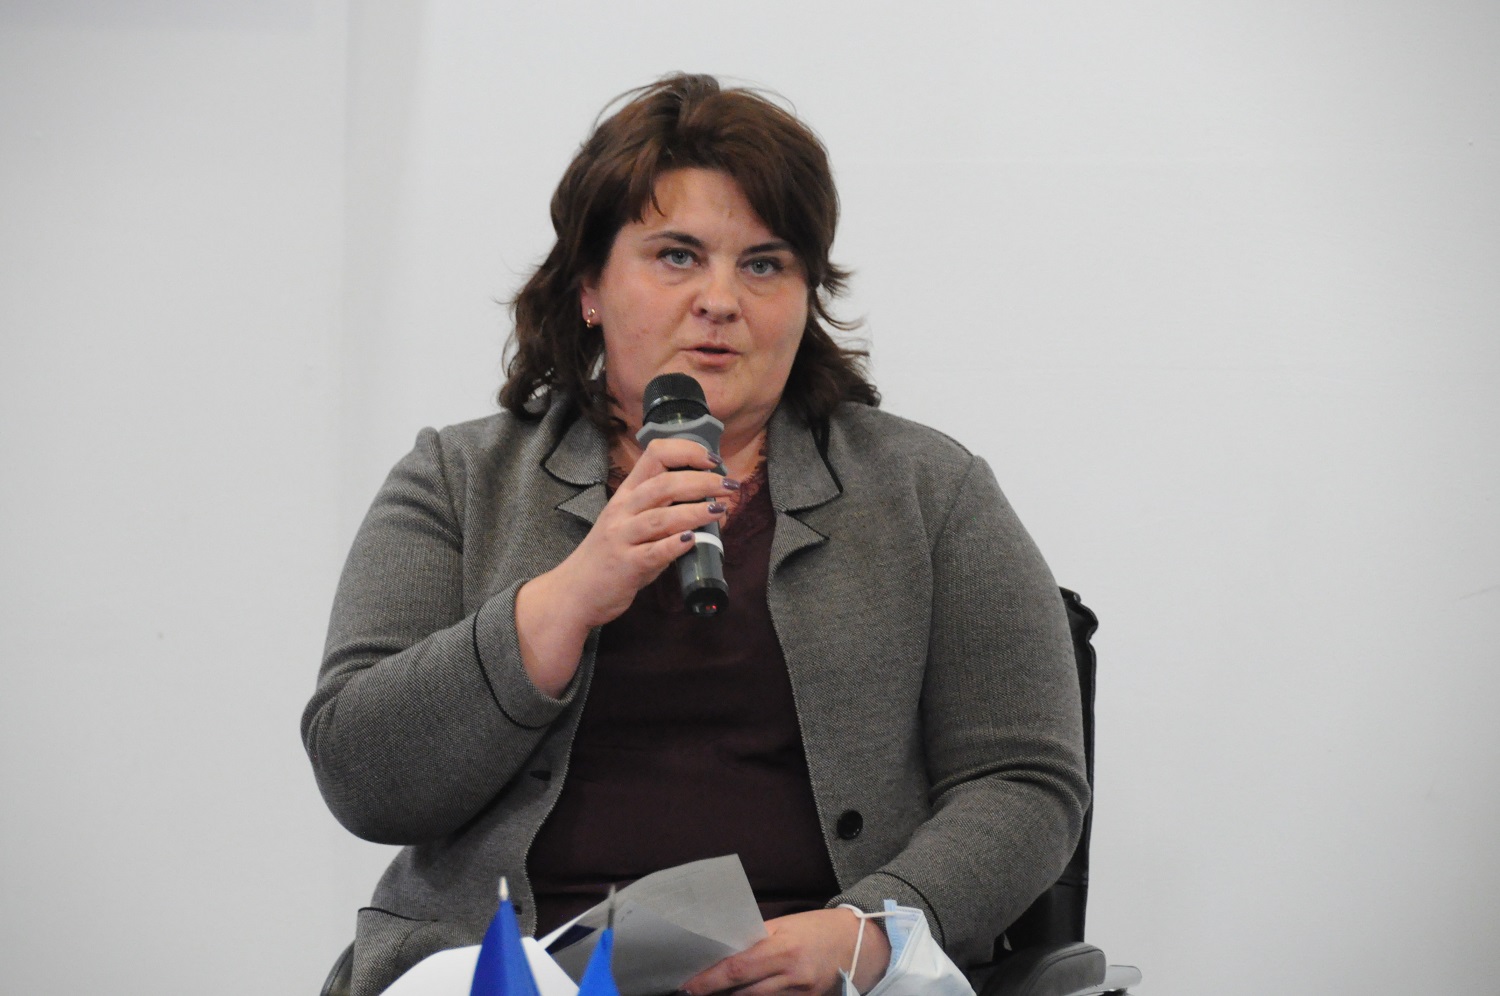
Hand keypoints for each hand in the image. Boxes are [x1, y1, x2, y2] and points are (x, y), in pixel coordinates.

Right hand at [515, 437, 734, 695]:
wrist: (575, 591)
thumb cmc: (611, 555)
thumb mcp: (631, 522)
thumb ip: (662, 510)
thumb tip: (708, 502)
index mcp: (626, 494)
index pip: (655, 455)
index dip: (686, 452)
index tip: (712, 461)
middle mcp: (622, 510)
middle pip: (664, 484)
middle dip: (702, 482)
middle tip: (729, 486)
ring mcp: (621, 538)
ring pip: (661, 517)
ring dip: (696, 511)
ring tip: (721, 510)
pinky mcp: (625, 565)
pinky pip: (653, 552)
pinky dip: (675, 545)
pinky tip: (694, 540)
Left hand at [679, 908, 890, 995]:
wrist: (859, 942)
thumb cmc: (817, 928)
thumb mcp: (786, 925)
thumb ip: (756, 938)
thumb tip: (724, 950)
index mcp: (783, 947)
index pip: (737, 968)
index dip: (709, 980)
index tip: (689, 984)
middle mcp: (791, 974)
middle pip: (743, 992)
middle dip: (715, 993)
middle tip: (692, 991)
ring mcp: (800, 993)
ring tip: (714, 993)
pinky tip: (744, 995)